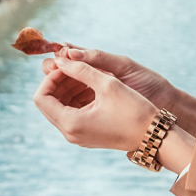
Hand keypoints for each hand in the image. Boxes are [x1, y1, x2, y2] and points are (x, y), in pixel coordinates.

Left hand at [32, 56, 165, 153]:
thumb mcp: (107, 83)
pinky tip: (91, 84)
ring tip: (86, 73)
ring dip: (67, 88)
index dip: (50, 77)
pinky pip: (72, 113)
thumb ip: (80, 68)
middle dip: (57, 81)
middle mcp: (70, 133)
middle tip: (75, 66)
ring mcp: (78, 136)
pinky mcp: (87, 134)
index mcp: (71, 123)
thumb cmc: (134, 110)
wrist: (154, 135)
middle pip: (48, 103)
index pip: (41, 98)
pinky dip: (76, 97)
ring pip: (59, 107)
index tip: (67, 66)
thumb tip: (59, 59)